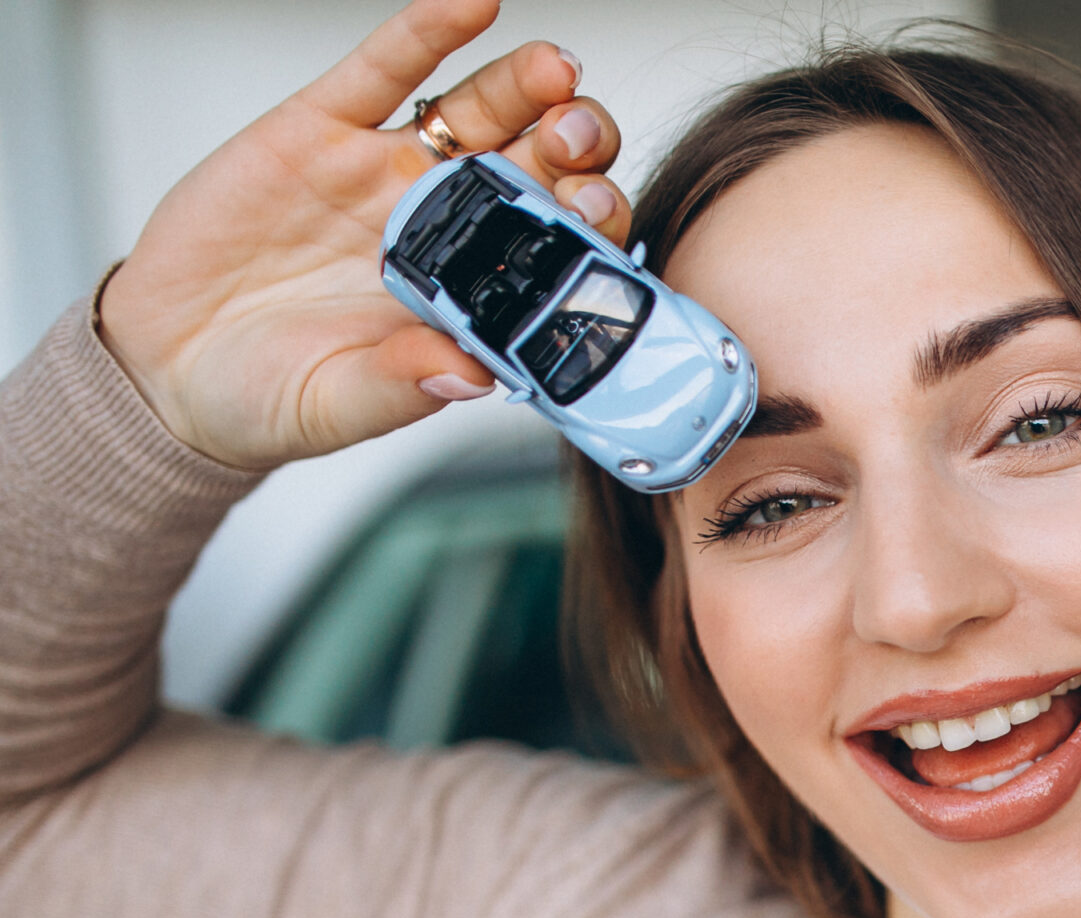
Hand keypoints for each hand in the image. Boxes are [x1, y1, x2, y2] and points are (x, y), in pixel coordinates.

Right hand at [95, 0, 630, 469]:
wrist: (168, 364)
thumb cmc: (268, 395)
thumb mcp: (336, 405)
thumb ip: (402, 387)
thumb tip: (471, 376)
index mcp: (470, 292)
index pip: (555, 249)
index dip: (587, 228)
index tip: (602, 220)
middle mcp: (445, 223)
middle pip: (537, 167)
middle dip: (574, 148)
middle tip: (581, 142)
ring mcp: (386, 171)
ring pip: (477, 110)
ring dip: (524, 85)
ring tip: (555, 72)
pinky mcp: (318, 129)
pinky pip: (383, 69)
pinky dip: (427, 31)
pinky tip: (471, 3)